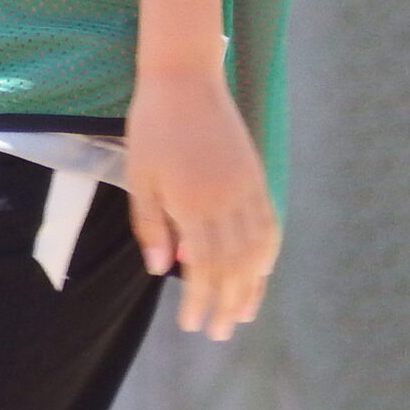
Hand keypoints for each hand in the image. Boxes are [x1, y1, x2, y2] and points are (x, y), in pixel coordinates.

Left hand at [124, 66, 280, 339]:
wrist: (184, 77)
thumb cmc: (152, 126)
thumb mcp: (140, 178)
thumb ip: (151, 226)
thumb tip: (161, 271)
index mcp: (193, 204)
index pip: (203, 268)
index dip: (200, 300)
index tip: (192, 324)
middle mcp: (226, 201)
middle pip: (234, 266)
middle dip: (226, 303)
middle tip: (219, 332)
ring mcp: (246, 187)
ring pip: (257, 249)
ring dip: (252, 285)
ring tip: (244, 313)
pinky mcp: (255, 174)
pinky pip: (268, 222)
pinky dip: (267, 251)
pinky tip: (261, 269)